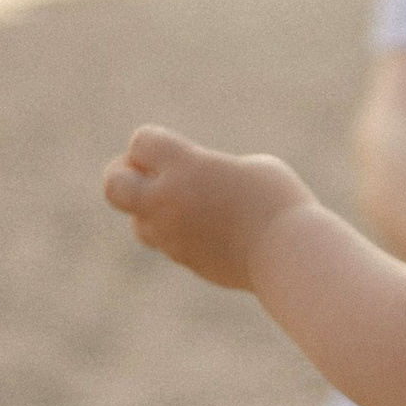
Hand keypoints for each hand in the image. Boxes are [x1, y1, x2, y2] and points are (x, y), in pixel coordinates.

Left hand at [102, 125, 315, 289]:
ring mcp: (174, 236)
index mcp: (185, 167)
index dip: (155, 145)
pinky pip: (168, 245)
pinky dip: (180, 236)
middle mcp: (169, 201)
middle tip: (149, 178)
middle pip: (114, 185)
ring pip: (137, 223)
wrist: (291, 256)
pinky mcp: (187, 262)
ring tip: (188, 209)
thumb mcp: (250, 167)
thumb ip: (212, 170)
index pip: (141, 143)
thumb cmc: (281, 202)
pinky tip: (211, 232)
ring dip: (152, 212)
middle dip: (124, 177)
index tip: (180, 152)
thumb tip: (198, 186)